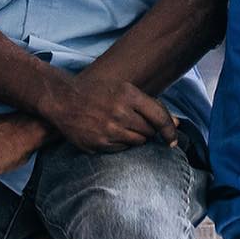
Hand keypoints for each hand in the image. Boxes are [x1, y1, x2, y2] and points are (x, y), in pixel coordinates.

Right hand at [43, 74, 177, 152]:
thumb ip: (150, 105)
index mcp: (128, 95)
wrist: (63, 100)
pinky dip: (121, 143)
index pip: (160, 117)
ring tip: (121, 126)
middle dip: (148, 130)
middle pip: (149, 131)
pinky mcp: (98, 144)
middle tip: (135, 123)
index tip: (173, 139)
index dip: (170, 130)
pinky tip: (109, 132)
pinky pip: (121, 149)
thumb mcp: (123, 89)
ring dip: (135, 137)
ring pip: (137, 142)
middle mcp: (120, 113)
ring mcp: (108, 130)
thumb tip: (176, 124)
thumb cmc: (96, 92)